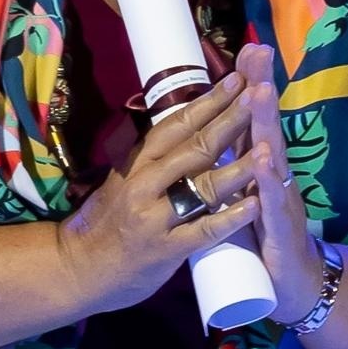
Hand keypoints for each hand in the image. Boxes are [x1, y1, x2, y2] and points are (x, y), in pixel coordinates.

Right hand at [55, 71, 261, 315]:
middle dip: (231, 120)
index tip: (236, 80)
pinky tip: (255, 206)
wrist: (78, 268)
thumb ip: (153, 159)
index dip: (208, 101)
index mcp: (137, 162)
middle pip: (196, 146)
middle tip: (258, 95)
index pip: (177, 123)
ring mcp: (156, 217)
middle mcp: (145, 183)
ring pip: (204, 185)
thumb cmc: (104, 221)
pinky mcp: (165, 250)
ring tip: (269, 148)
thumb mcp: (122, 179)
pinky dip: (230, 217)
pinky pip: (204, 231)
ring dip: (239, 166)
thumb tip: (185, 126)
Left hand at [236, 43, 325, 325]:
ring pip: (271, 155)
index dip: (252, 83)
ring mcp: (280, 197)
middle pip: (266, 124)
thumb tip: (219, 123)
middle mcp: (274, 172)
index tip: (250, 47)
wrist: (294, 282)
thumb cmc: (265, 230)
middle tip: (260, 53)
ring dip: (266, 123)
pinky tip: (264, 161)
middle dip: (262, 87)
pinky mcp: (280, 227)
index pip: (254, 117)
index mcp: (260, 162)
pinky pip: (271, 202)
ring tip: (261, 92)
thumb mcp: (247, 187)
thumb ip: (236, 159)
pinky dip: (266, 181)